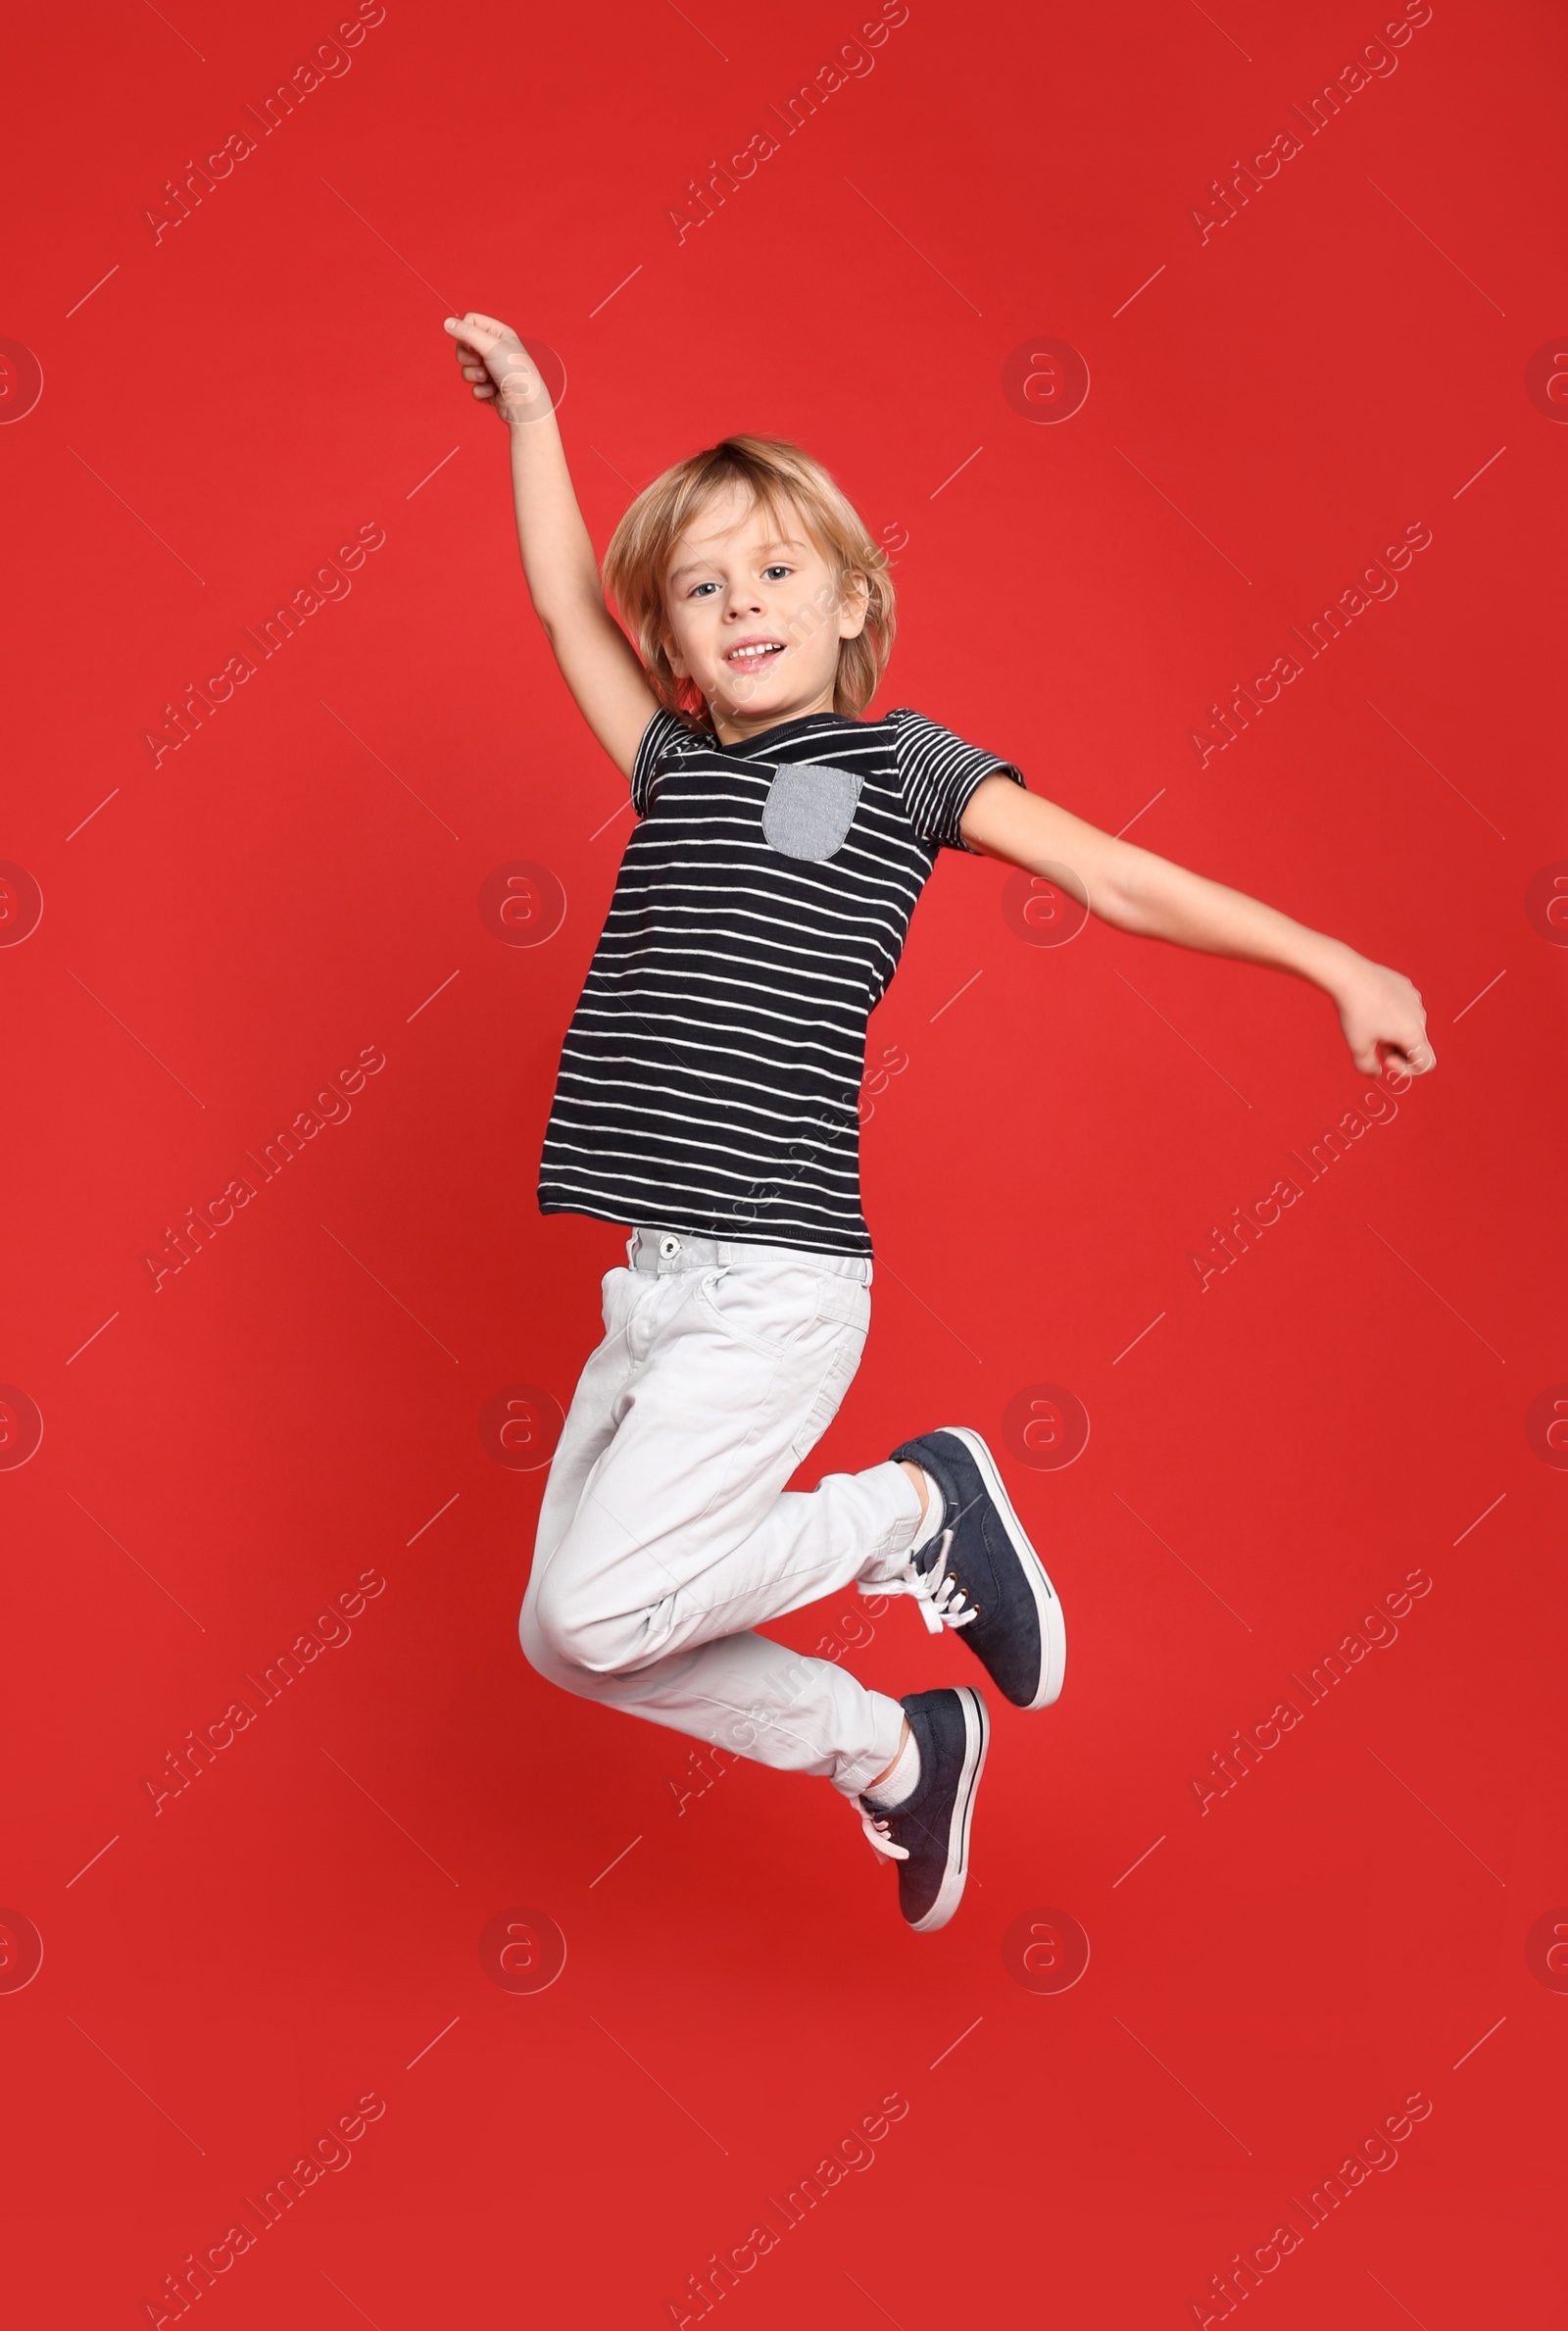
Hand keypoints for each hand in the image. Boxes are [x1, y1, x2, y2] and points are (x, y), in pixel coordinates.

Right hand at [443, 312, 553, 425]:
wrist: (525, 405)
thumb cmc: (515, 372)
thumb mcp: (490, 346)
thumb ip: (466, 333)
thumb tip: (446, 322)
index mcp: (499, 333)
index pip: (470, 321)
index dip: (465, 331)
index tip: (471, 344)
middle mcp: (494, 349)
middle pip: (463, 346)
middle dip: (467, 357)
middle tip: (480, 362)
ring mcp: (491, 369)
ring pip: (466, 367)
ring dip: (474, 375)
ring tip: (488, 379)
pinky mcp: (488, 387)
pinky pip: (472, 386)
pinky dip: (480, 390)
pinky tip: (493, 393)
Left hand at [1332, 953, 1434, 1077]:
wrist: (1349, 975)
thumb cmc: (1354, 1012)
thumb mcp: (1357, 1046)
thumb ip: (1367, 1067)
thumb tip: (1375, 1073)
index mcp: (1413, 1033)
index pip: (1427, 1064)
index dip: (1408, 1071)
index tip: (1386, 1060)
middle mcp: (1420, 1016)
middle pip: (1416, 1045)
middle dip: (1398, 1051)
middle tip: (1375, 1044)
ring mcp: (1415, 999)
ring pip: (1410, 1025)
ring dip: (1394, 1033)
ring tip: (1370, 1024)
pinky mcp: (1406, 987)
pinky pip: (1404, 1008)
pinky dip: (1391, 1015)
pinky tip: (1371, 1006)